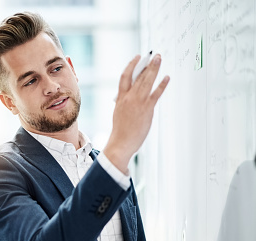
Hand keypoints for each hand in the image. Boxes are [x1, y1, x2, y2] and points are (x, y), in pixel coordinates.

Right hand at [104, 54, 169, 172]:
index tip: (137, 57)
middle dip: (147, 64)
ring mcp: (138, 102)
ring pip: (147, 81)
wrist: (121, 142)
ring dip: (154, 69)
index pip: (124, 76)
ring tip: (159, 59)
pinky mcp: (147, 109)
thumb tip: (132, 94)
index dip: (131, 65)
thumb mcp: (118, 112)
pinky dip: (162, 85)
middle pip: (138, 76)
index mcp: (120, 98)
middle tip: (154, 55)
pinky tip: (167, 77)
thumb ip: (125, 101)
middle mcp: (129, 97)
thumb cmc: (121, 130)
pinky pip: (156, 94)